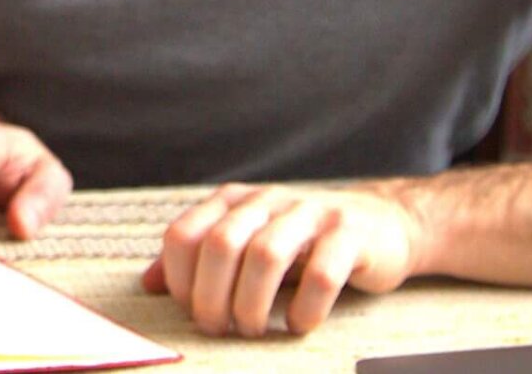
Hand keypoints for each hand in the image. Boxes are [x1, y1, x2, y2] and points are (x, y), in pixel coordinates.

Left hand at [142, 182, 418, 336]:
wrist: (381, 226)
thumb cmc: (304, 244)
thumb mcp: (247, 243)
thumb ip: (200, 261)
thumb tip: (150, 284)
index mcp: (234, 201)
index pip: (184, 234)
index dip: (180, 280)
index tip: (193, 312)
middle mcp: (267, 200)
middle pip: (221, 244)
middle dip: (212, 296)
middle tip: (220, 328)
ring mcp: (311, 213)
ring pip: (266, 255)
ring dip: (252, 304)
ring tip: (255, 330)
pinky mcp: (350, 235)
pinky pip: (320, 275)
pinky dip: (303, 310)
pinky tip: (298, 325)